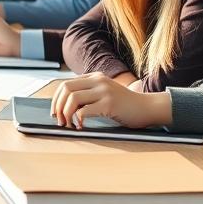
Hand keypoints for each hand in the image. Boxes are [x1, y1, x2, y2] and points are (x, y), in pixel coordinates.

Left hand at [49, 72, 172, 128]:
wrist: (147, 108)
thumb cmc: (124, 105)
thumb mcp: (104, 93)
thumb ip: (88, 94)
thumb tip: (64, 106)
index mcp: (94, 77)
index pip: (65, 84)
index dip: (56, 99)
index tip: (55, 113)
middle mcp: (98, 81)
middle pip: (66, 89)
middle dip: (58, 106)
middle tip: (59, 121)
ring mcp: (104, 91)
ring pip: (73, 98)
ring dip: (65, 113)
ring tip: (68, 124)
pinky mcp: (109, 104)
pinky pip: (85, 111)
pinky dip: (78, 120)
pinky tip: (81, 127)